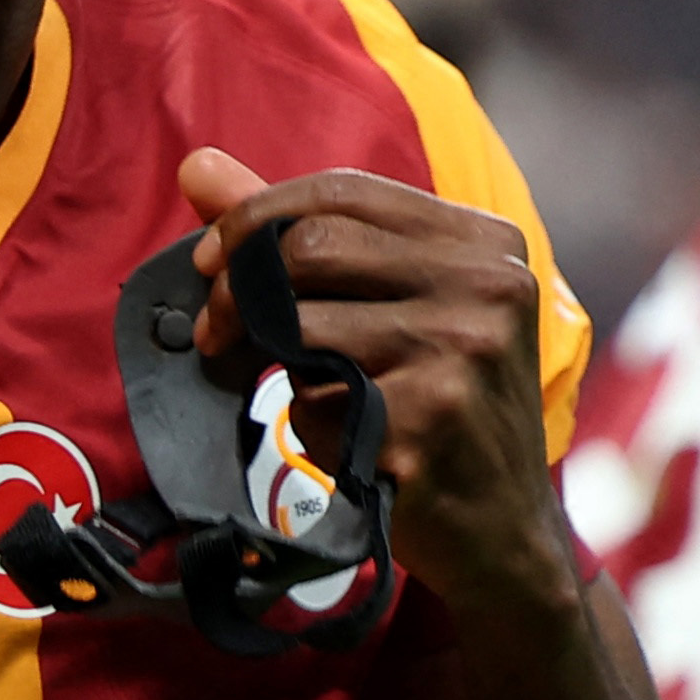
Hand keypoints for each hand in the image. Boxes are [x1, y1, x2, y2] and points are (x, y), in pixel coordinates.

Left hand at [176, 148, 576, 620]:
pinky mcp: (431, 415)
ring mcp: (465, 348)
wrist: (502, 534)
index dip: (256, 217)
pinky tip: (347, 446)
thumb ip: (297, 234)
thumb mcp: (390, 309)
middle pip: (314, 245)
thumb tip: (197, 165)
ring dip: (273, 364)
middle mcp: (489, 283)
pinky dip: (309, 425)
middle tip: (216, 337)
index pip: (344, 189)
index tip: (208, 260)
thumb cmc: (437, 412)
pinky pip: (316, 400)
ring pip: (303, 322)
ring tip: (297, 396)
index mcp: (486, 242)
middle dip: (239, 289)